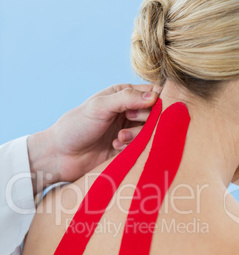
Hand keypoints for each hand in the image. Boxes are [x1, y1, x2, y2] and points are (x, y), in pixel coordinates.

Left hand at [27, 84, 159, 194]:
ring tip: (118, 139)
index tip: (144, 108)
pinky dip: (132, 147)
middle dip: (145, 119)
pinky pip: (142, 147)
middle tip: (127, 121)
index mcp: (122, 95)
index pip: (152, 93)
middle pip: (156, 113)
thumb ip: (126, 98)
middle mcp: (128, 112)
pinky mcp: (127, 150)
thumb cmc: (76, 126)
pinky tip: (115, 147)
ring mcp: (129, 131)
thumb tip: (154, 97)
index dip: (155, 100)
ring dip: (137, 135)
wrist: (61, 156)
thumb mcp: (100, 106)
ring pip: (150, 132)